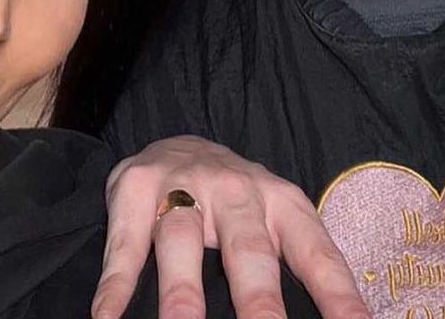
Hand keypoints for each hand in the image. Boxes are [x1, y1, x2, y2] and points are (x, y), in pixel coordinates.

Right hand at [93, 135, 368, 318]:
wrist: (178, 142)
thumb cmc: (240, 205)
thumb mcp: (278, 224)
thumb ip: (306, 270)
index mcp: (281, 204)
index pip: (317, 255)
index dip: (338, 298)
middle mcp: (236, 192)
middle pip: (248, 250)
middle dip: (260, 302)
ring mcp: (182, 186)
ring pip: (182, 241)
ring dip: (182, 293)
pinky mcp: (135, 187)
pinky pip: (125, 243)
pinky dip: (115, 285)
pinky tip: (106, 318)